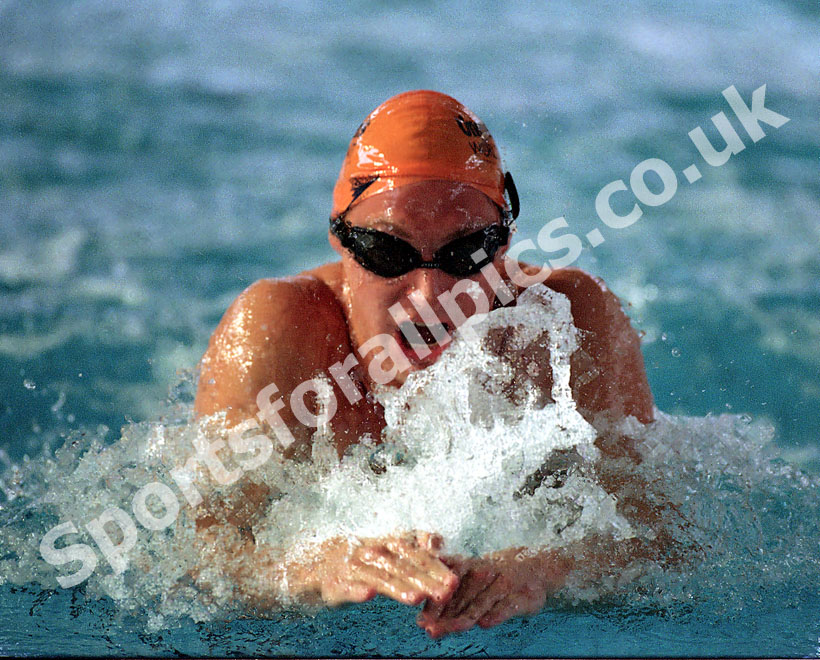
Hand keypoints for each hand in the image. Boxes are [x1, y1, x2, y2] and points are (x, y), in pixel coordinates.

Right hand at [291, 531, 457, 607]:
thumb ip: (411, 550)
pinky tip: (367, 595)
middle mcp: (371, 553)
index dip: (435, 565)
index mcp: (386, 544)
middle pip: (402, 566)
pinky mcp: (334, 584)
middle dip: (425, 579)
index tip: (455, 577)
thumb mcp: (385, 552)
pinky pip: (345, 587)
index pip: (415, 553)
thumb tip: (439, 542)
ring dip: (396, 586)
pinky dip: (356, 590)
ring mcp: (352, 568)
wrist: (314, 564)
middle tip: (447, 591)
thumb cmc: (359, 560)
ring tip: (415, 597)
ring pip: (377, 577)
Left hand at [417, 548, 572, 637]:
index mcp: (469, 568)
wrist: (534, 567)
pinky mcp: (521, 597)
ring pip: (480, 604)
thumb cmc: (495, 577)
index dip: (434, 604)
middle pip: (460, 598)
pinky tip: (485, 624)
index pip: (447, 587)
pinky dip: (496, 614)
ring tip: (448, 630)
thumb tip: (421, 618)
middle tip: (429, 630)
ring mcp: (502, 585)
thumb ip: (451, 595)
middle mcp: (484, 574)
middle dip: (443, 615)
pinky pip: (507, 606)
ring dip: (463, 618)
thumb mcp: (473, 576)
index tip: (421, 620)